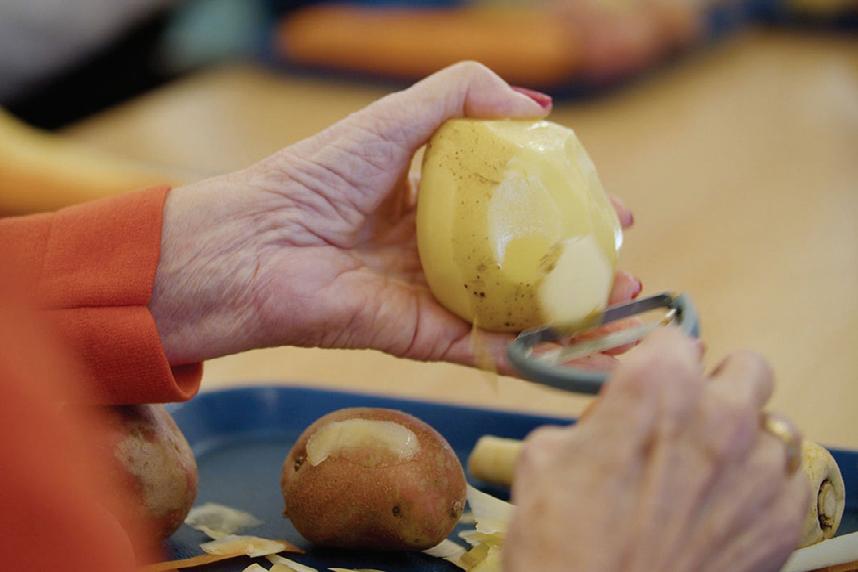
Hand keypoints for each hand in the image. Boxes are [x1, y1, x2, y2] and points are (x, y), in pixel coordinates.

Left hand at [150, 62, 638, 367]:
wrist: (257, 247)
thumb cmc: (315, 177)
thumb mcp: (394, 117)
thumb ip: (461, 95)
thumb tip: (538, 104)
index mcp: (430, 197)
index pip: (513, 199)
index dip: (562, 198)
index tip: (607, 197)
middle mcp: (437, 248)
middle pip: (521, 256)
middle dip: (578, 257)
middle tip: (625, 254)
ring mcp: (433, 296)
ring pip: (513, 305)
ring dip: (570, 307)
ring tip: (624, 298)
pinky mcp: (422, 338)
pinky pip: (486, 346)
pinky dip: (534, 347)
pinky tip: (584, 344)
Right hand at [504, 328, 809, 571]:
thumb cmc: (562, 539)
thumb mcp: (545, 454)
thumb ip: (594, 419)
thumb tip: (612, 418)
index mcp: (656, 387)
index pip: (676, 338)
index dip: (657, 362)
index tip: (649, 384)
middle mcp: (720, 416)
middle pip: (747, 368)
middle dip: (719, 386)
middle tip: (691, 419)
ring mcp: (760, 468)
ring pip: (773, 425)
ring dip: (744, 440)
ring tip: (709, 474)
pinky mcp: (784, 518)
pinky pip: (790, 480)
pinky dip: (763, 488)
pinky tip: (727, 510)